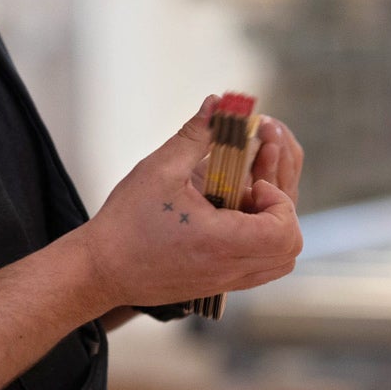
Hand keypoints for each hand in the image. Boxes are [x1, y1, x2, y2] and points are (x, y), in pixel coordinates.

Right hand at [77, 96, 304, 308]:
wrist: (101, 269)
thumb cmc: (126, 221)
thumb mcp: (160, 169)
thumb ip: (196, 134)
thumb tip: (219, 103)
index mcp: (220, 241)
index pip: (284, 229)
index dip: (279, 199)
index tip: (251, 180)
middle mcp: (229, 268)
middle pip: (290, 248)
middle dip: (281, 210)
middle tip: (252, 186)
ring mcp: (225, 282)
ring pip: (279, 262)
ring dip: (273, 229)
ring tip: (241, 204)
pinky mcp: (217, 286)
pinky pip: (258, 269)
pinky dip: (258, 244)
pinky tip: (228, 218)